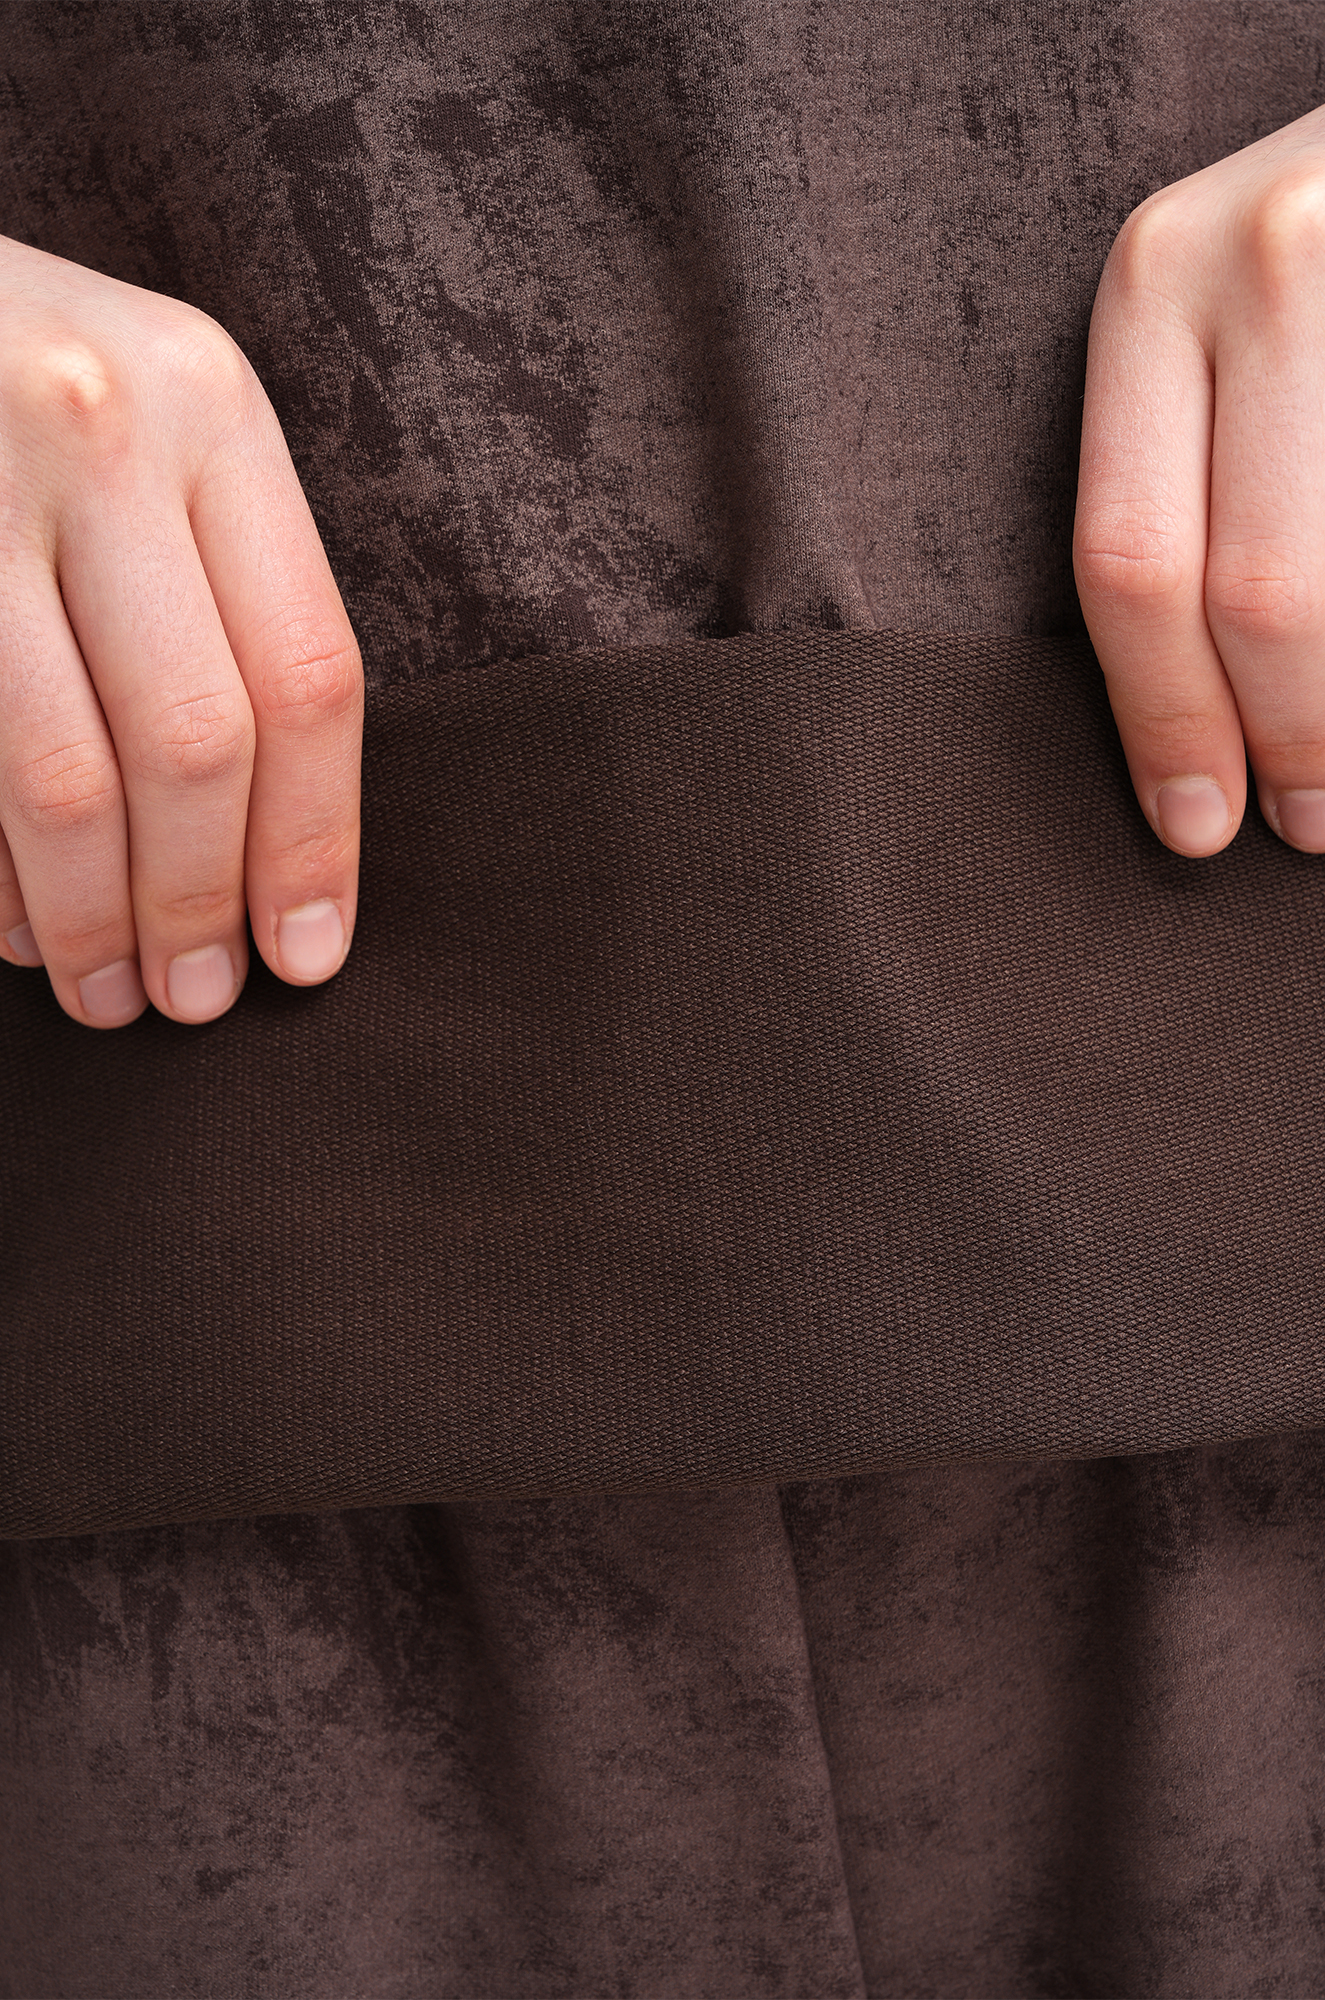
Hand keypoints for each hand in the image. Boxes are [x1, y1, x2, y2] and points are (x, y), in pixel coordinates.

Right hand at [0, 236, 361, 1026]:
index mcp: (209, 404)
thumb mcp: (150, 428)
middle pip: (198, 739)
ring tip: (109, 995)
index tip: (308, 953)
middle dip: (201, 901)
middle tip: (197, 1000)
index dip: (316, 840)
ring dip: (92, 920)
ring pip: (65, 774)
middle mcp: (97, 426)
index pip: (306, 671)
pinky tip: (14, 931)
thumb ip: (223, 588)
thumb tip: (281, 848)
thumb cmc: (22, 387)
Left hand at [1075, 103, 1324, 857]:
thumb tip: (1182, 723)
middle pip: (1255, 588)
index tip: (1192, 822)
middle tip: (1301, 822)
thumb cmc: (1293, 264)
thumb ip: (1178, 479)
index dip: (1161, 716)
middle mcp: (1264, 259)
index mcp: (1153, 282)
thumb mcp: (1209, 324)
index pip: (1129, 556)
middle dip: (1283, 735)